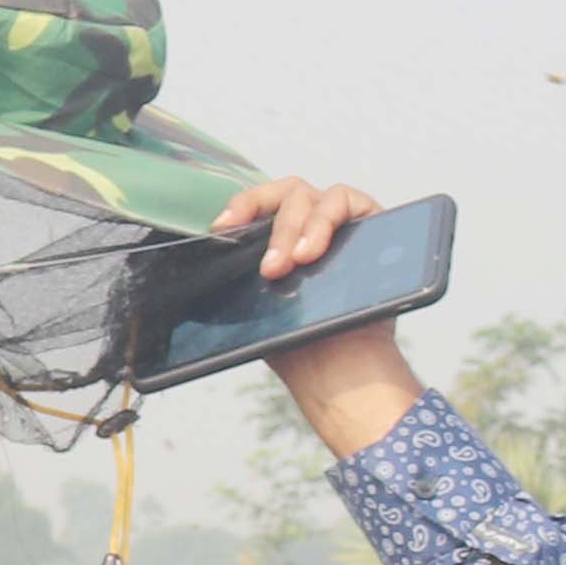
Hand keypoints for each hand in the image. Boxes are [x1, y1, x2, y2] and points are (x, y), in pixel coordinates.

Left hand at [210, 174, 430, 455]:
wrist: (334, 371)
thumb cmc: (296, 342)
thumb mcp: (253, 306)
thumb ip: (235, 278)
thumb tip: (196, 264)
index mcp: (278, 237)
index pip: (258, 204)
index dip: (241, 206)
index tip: (222, 227)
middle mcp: (308, 224)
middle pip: (286, 194)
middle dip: (276, 228)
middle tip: (271, 268)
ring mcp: (339, 222)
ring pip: (314, 197)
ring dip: (301, 228)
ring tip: (296, 263)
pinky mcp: (369, 222)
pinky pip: (348, 199)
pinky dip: (327, 220)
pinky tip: (315, 251)